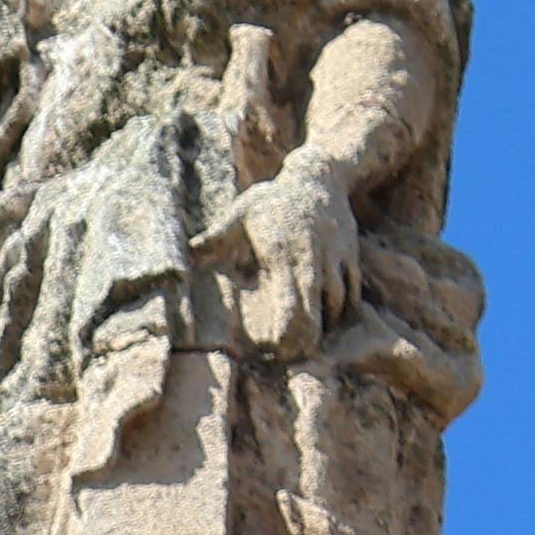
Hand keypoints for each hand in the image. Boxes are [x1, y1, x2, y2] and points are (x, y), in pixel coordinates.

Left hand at [230, 173, 362, 345]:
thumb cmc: (272, 199)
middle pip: (316, 307)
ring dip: (326, 324)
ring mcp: (335, 256)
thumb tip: (181, 258)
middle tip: (295, 357)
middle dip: (308, 337)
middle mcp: (312, 256)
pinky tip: (331, 320)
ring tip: (312, 343)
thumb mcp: (240, 214)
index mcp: (281, 252)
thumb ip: (213, 239)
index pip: (290, 299)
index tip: (277, 349)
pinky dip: (345, 308)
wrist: (318, 177)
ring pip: (338, 301)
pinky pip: (353, 289)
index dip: (287, 329)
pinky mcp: (350, 254)